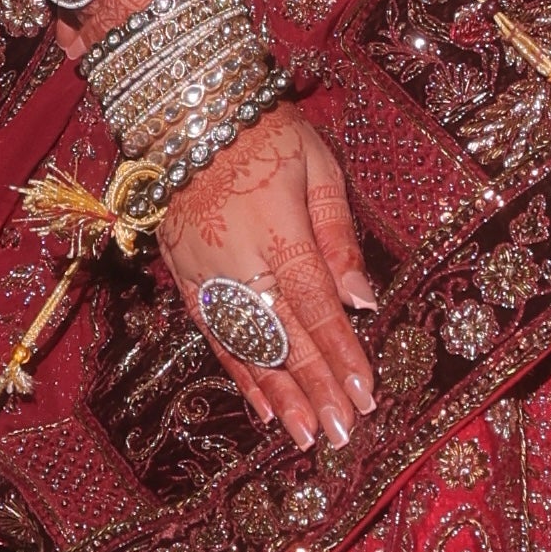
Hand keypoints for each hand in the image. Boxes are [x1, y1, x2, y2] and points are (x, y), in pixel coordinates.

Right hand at [153, 107, 379, 447]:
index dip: (342, 357)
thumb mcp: (319, 168)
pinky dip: (240, 375)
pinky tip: (262, 406)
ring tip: (307, 436)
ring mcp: (207, 278)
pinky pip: (215, 338)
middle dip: (316, 391)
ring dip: (280, 397)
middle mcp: (239, 266)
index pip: (317, 309)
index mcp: (279, 234)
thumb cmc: (266, 134)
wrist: (186, 115)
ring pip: (248, 349)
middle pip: (284, 341)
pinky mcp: (185, 281)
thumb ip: (339, 237)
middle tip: (343, 434)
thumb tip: (362, 300)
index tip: (366, 395)